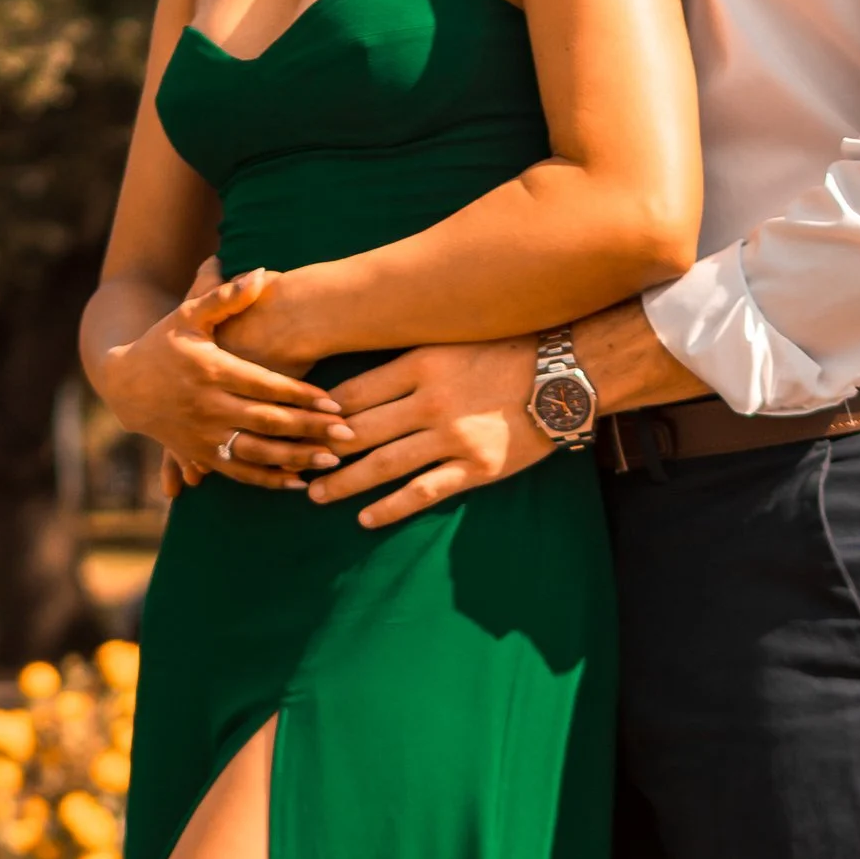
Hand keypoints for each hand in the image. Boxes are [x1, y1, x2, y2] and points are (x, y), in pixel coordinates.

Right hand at [106, 270, 351, 493]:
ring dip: (295, 459)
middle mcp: (207, 406)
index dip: (300, 395)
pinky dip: (267, 480)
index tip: (335, 402)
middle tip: (349, 433)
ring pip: (256, 452)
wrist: (124, 385)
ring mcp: (202, 434)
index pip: (263, 385)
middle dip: (310, 429)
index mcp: (209, 369)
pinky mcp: (199, 454)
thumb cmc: (163, 342)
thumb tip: (261, 273)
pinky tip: (298, 482)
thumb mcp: (188, 314)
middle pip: (267, 421)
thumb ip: (224, 297)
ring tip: (332, 461)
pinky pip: (237, 473)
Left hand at [308, 339, 552, 529]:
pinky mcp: (477, 467)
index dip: (320, 411)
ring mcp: (453, 437)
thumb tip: (363, 379)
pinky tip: (365, 518)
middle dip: (321, 449)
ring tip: (316, 494)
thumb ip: (410, 359)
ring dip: (344, 482)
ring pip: (383, 464)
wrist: (567, 374)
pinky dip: (390, 507)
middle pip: (359, 430)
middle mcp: (431, 401)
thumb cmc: (509, 350)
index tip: (298, 423)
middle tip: (292, 463)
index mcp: (421, 363)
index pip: (354, 392)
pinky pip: (423, 492)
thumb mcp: (453, 340)